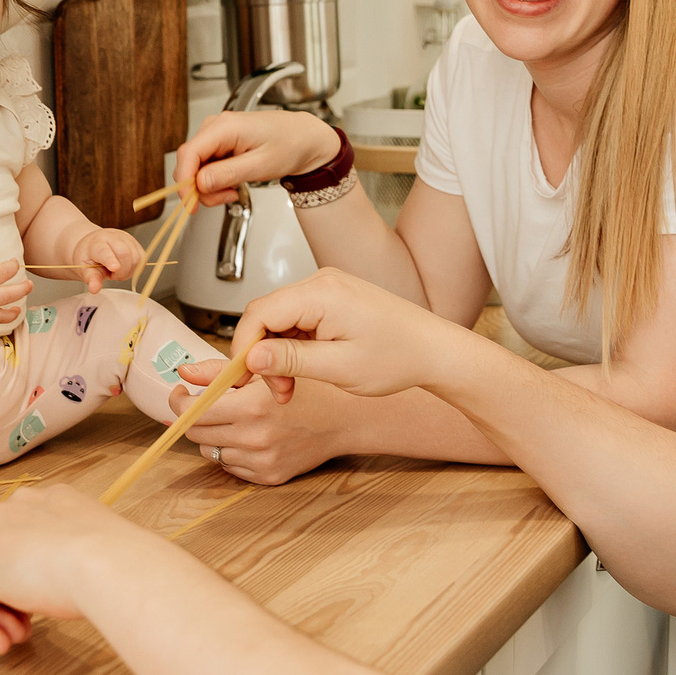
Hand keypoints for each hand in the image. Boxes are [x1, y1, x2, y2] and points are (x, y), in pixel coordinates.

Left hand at [0, 485, 158, 653]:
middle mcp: (14, 508)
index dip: (29, 583)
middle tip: (27, 631)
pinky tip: (0, 644)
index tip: (46, 610)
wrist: (110, 565)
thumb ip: (76, 561)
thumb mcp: (99, 556)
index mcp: (49, 501)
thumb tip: (69, 583)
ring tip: (16, 639)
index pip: (22, 542)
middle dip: (6, 603)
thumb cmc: (119, 565)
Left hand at [68, 225, 147, 293]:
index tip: (114, 268)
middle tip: (112, 275)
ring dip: (129, 270)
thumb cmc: (89, 256)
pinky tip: (126, 268)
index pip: (105, 251)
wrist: (93, 244)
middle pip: (125, 253)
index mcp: (97, 243)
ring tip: (117, 271)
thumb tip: (94, 289)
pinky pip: (142, 258)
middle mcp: (112, 237)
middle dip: (122, 271)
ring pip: (136, 257)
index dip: (111, 260)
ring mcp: (126, 238)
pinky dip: (136, 268)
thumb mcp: (84, 269)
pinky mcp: (136, 243)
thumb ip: (91, 279)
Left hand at [169, 360, 347, 484]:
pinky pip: (232, 467)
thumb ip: (218, 372)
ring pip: (211, 452)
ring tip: (232, 419)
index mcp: (252, 406)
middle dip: (193, 417)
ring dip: (213, 434)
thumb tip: (184, 372)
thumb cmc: (310, 388)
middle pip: (197, 434)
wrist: (346, 418)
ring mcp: (262, 461)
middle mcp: (255, 437)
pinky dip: (232, 452)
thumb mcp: (264, 370)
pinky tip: (249, 436)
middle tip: (202, 404)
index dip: (179, 401)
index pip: (192, 412)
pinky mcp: (269, 477)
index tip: (181, 393)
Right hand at [173, 110, 343, 206]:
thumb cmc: (289, 144)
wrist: (303, 138)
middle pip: (190, 163)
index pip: (189, 153)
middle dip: (202, 188)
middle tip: (225, 198)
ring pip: (196, 168)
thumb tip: (200, 183)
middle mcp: (215, 126)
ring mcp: (216, 134)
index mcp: (225, 126)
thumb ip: (228, 174)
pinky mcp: (218, 144)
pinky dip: (215, 181)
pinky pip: (206, 167)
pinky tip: (233, 182)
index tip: (190, 202)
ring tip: (234, 190)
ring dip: (210, 187)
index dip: (185, 181)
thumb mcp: (260, 165)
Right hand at [229, 268, 463, 401]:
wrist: (434, 351)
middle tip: (277, 391)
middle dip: (262, 356)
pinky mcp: (332, 300)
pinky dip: (292, 348)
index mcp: (322, 293)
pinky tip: (303, 371)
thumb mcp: (339, 368)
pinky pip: (296, 321)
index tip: (242, 379)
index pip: (259, 313)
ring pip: (279, 321)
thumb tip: (251, 359)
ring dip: (278, 356)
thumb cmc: (399, 356)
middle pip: (266, 316)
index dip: (242, 349)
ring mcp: (327, 289)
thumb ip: (290, 361)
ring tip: (293, 387)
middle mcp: (322, 283)